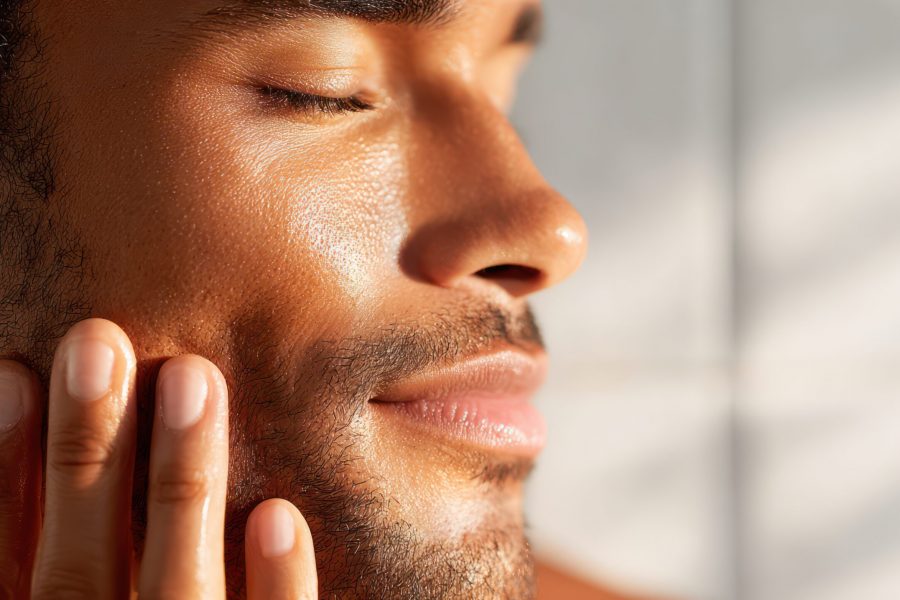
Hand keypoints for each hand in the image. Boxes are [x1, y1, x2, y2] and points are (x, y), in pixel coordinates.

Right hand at [0, 318, 317, 598]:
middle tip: (97, 340)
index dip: (3, 467)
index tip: (14, 372)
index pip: (13, 558)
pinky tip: (279, 513)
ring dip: (181, 480)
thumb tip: (44, 410)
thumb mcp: (81, 590)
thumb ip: (72, 538)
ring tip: (195, 374)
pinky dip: (276, 587)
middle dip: (86, 451)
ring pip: (176, 586)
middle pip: (80, 567)